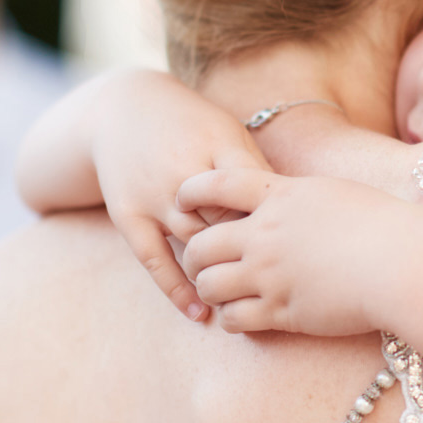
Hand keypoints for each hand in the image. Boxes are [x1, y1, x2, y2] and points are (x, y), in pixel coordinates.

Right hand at [89, 72, 270, 320]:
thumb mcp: (226, 132)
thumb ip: (255, 169)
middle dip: (255, 253)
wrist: (121, 109)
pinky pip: (154, 260)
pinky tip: (199, 313)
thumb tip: (294, 211)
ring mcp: (154, 196)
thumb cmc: (190, 125)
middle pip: (228, 223)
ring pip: (194, 245)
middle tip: (286, 286)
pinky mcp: (128, 215)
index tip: (302, 249)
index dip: (279, 224)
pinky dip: (176, 289)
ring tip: (251, 305)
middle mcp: (184, 173)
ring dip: (222, 276)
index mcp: (217, 146)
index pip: (256, 193)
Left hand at [176, 168, 421, 335]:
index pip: (217, 184)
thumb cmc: (383, 223)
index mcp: (280, 196)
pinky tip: (243, 316)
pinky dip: (230, 319)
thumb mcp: (333, 194)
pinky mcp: (282, 312)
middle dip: (193, 254)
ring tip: (220, 291)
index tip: (182, 198)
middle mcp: (265, 235)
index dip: (192, 190)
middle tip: (201, 261)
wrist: (402, 263)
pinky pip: (234, 319)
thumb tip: (281, 200)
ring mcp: (270, 276)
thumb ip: (297, 198)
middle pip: (200, 244)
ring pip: (208, 285)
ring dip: (208, 288)